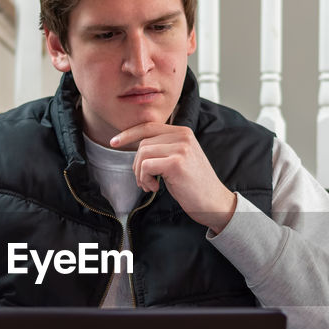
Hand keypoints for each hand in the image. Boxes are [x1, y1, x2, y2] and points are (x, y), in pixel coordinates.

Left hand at [110, 122, 237, 233]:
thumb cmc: (194, 185)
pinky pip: (146, 166)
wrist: (214, 202)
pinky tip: (155, 187)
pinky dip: (145, 179)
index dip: (128, 133)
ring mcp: (181, 148)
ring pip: (142, 154)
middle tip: (145, 181)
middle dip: (137, 164)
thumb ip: (164, 148)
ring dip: (140, 174)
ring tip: (150, 185)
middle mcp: (183, 136)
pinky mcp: (176, 163)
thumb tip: (136, 145)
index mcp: (183, 132)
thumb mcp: (179, 159)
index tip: (114, 142)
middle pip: (143, 143)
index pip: (149, 126)